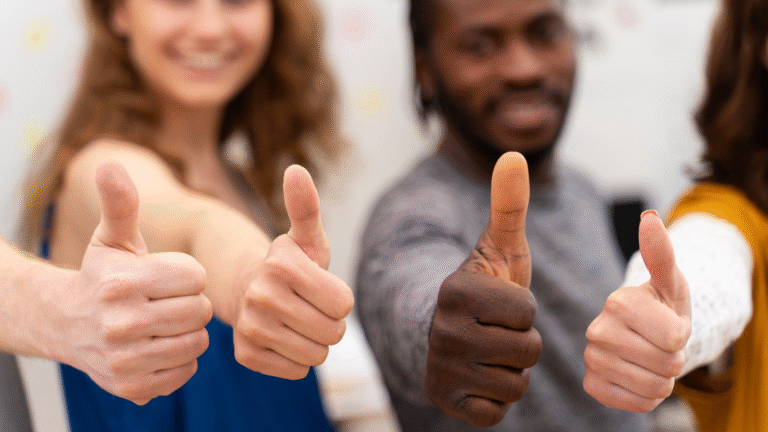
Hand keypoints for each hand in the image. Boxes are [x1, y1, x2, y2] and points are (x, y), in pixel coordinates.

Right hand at [64, 161, 211, 404]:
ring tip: (165, 322)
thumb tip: (110, 165)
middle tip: (167, 301)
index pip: (197, 277)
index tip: (169, 276)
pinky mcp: (131, 388)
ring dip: (189, 331)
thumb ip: (121, 204)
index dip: (189, 274)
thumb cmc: (103, 275)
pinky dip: (180, 359)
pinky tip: (159, 345)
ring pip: (197, 342)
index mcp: (124, 282)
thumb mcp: (112, 238)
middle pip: (200, 311)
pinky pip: (186, 371)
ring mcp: (125, 359)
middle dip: (191, 302)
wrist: (67, 324)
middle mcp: (121, 323)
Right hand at [233, 165, 353, 378]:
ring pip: (316, 356)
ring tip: (297, 321)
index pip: (344, 305)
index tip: (320, 287)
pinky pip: (297, 370)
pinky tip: (282, 337)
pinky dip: (296, 358)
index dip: (339, 299)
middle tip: (309, 307)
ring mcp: (250, 327)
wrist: (245, 288)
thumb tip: (296, 169)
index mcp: (282, 265)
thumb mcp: (305, 236)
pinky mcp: (245, 354)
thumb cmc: (290, 264)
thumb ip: (306, 207)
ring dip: (315, 342)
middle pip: (333, 334)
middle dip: (330, 323)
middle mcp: (261, 296)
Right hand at [425, 152, 541, 427]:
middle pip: (527, 350)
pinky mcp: (446, 402)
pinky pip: (499, 411)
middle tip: (496, 330)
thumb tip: (515, 153)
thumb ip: (509, 204)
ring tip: (489, 351)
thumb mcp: (497, 247)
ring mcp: (441, 369)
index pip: (526, 312)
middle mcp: (441, 331)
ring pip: (516, 382)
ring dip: (512, 369)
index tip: (499, 304)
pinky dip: (496, 397)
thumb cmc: (483, 288)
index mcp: (456, 291)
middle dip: (522, 342)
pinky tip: (479, 376)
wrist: (449, 333)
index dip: (524, 308)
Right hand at [583, 210, 690, 411]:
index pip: (676, 338)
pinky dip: (645, 397)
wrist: (644, 336)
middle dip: (674, 359)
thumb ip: (661, 253)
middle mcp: (597, 329)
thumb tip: (649, 218)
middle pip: (667, 364)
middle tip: (661, 345)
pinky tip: (637, 377)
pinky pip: (635, 404)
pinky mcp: (591, 384)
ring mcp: (591, 358)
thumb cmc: (661, 306)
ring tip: (651, 360)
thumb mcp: (670, 281)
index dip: (683, 335)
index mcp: (618, 302)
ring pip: (653, 388)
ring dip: (662, 379)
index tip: (669, 325)